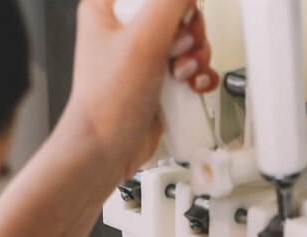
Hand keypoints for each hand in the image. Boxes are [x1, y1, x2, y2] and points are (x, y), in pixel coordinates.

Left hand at [68, 0, 217, 182]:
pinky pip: (194, 67)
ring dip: (197, 57)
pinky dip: (199, 76)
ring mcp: (147, 57)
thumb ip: (170, 3)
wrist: (108, 151)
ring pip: (191, 39)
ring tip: (181, 75)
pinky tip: (191, 86)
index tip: (174, 23)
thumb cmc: (107, 104)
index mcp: (109, 7)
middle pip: (180, 11)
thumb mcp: (142, 41)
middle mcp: (129, 30)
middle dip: (189, 33)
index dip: (174, 4)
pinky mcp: (162, 81)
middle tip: (176, 51)